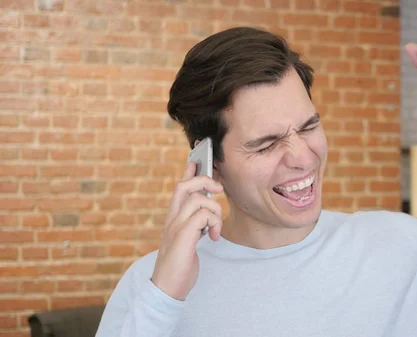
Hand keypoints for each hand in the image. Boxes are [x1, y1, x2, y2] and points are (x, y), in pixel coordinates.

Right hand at [151, 162, 223, 300]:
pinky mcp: (182, 237)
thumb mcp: (189, 240)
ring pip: (197, 199)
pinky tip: (213, 237)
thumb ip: (195, 224)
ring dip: (215, 210)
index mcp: (173, 218)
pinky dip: (213, 223)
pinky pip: (201, 216)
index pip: (179, 187)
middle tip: (219, 190)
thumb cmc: (180, 265)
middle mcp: (172, 219)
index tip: (197, 158)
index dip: (189, 170)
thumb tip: (208, 212)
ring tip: (216, 229)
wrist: (167, 288)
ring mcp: (175, 227)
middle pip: (185, 185)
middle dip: (205, 180)